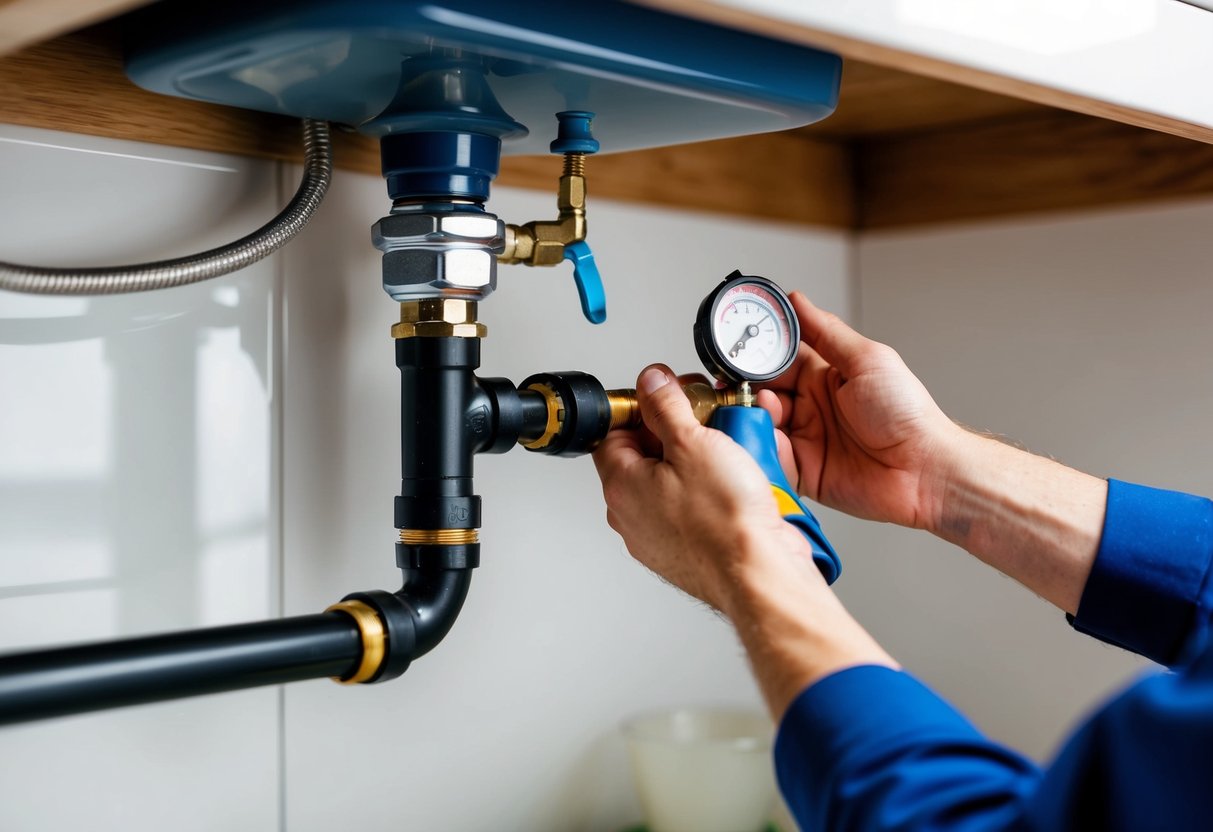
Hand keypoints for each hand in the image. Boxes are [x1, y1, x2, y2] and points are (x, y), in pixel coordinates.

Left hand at [592, 364, 817, 613]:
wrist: (760, 573)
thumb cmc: (725, 521)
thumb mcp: (693, 441)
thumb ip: (666, 406)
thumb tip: (650, 382)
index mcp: (621, 486)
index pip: (613, 432)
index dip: (642, 409)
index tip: (668, 399)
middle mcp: (632, 516)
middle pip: (644, 457)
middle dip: (676, 433)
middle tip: (705, 423)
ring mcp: (659, 537)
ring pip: (674, 483)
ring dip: (700, 461)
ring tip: (730, 452)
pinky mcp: (688, 551)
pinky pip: (695, 508)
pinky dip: (713, 491)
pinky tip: (739, 482)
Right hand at [758, 293, 963, 531]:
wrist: (924, 470)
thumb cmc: (907, 413)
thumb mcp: (866, 360)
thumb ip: (826, 332)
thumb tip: (796, 300)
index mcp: (822, 376)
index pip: (776, 360)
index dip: (754, 356)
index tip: (735, 351)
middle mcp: (809, 406)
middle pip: (761, 392)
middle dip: (744, 388)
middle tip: (735, 386)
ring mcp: (804, 439)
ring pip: (760, 424)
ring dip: (751, 417)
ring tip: (760, 412)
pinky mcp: (802, 471)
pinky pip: (770, 458)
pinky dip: (760, 449)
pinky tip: (762, 439)